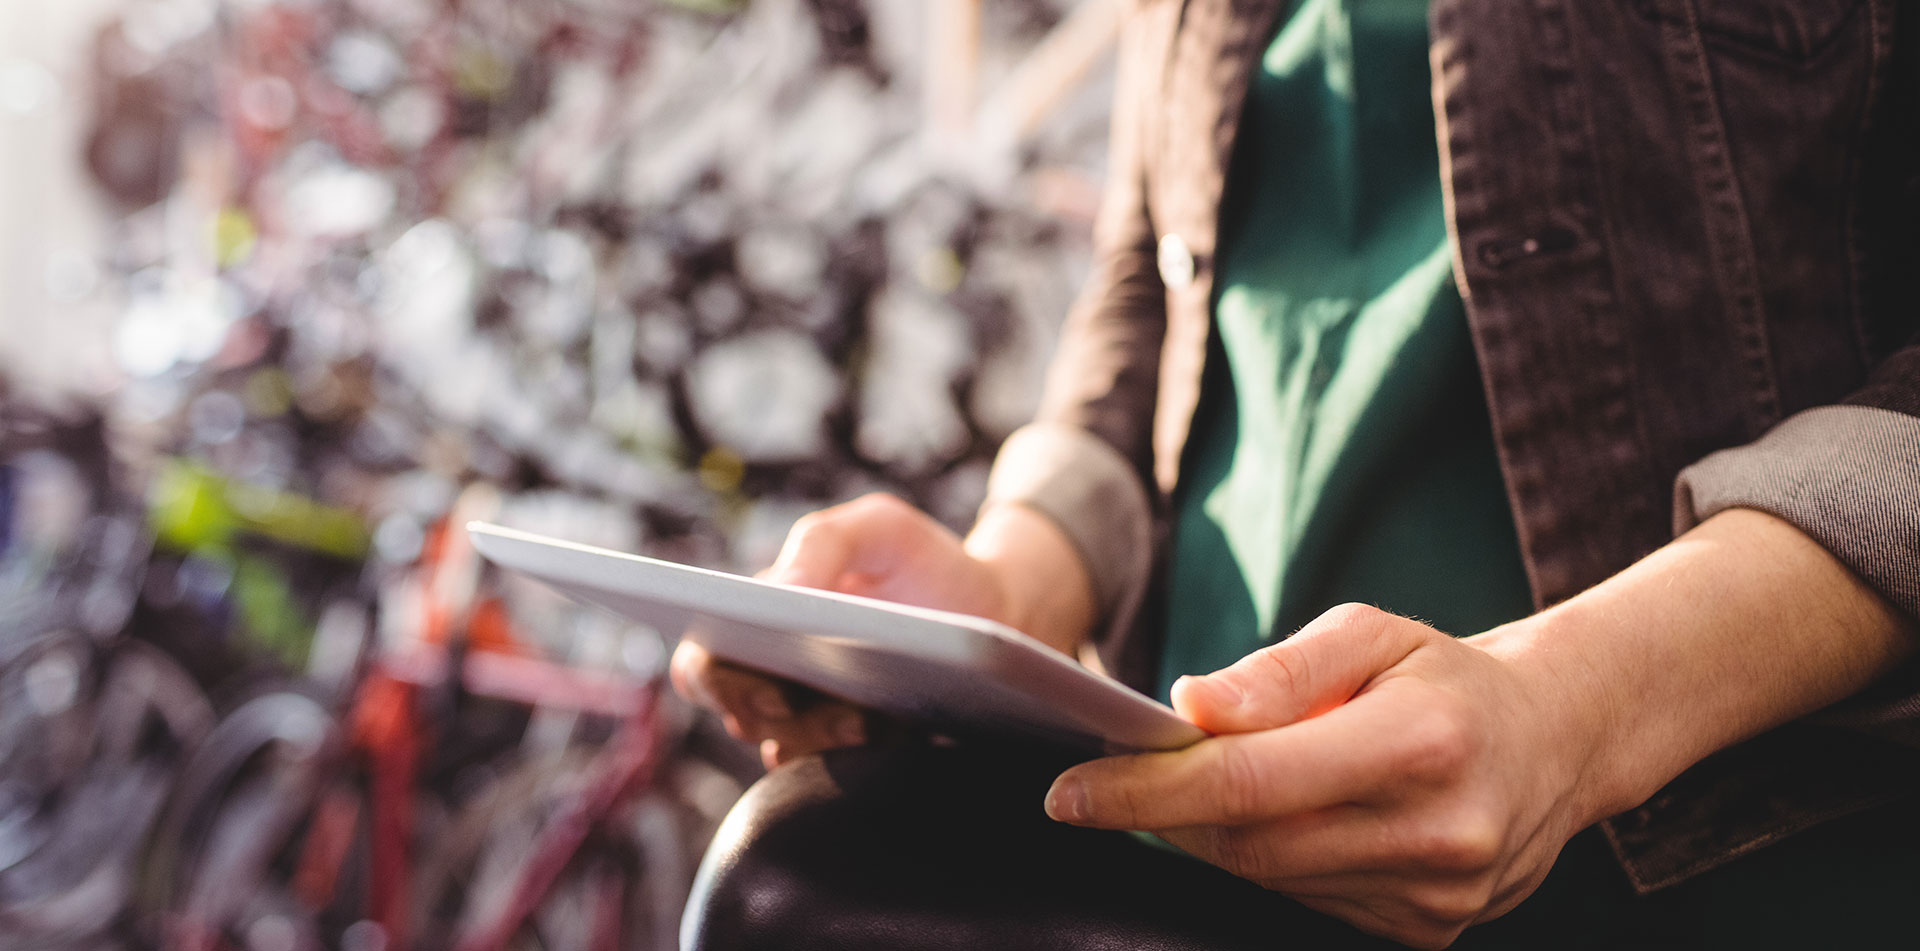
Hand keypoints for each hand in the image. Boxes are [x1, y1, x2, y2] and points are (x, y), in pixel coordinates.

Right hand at [671, 493, 1074, 769]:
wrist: (998, 610)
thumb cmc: (923, 563)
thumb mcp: (877, 528)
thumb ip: (822, 541)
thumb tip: (780, 591)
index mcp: (760, 622)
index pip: (702, 663)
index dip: (714, 682)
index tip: (765, 686)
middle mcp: (776, 678)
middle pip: (740, 716)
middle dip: (771, 718)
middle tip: (812, 709)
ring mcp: (815, 721)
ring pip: (787, 752)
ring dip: (820, 740)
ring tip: (870, 721)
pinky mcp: (860, 754)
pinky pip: (838, 774)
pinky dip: (858, 758)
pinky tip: (895, 734)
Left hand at [1042, 604, 1604, 948]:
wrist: (1558, 741)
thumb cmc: (1444, 676)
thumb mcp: (1370, 633)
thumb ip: (1279, 671)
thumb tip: (1188, 708)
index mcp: (1420, 742)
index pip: (1249, 782)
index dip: (1147, 793)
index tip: (1069, 791)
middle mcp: (1434, 832)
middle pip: (1249, 842)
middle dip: (1165, 814)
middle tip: (1113, 777)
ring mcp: (1435, 896)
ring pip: (1271, 878)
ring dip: (1213, 835)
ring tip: (1195, 786)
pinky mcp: (1429, 931)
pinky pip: (1307, 901)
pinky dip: (1269, 860)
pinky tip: (1276, 818)